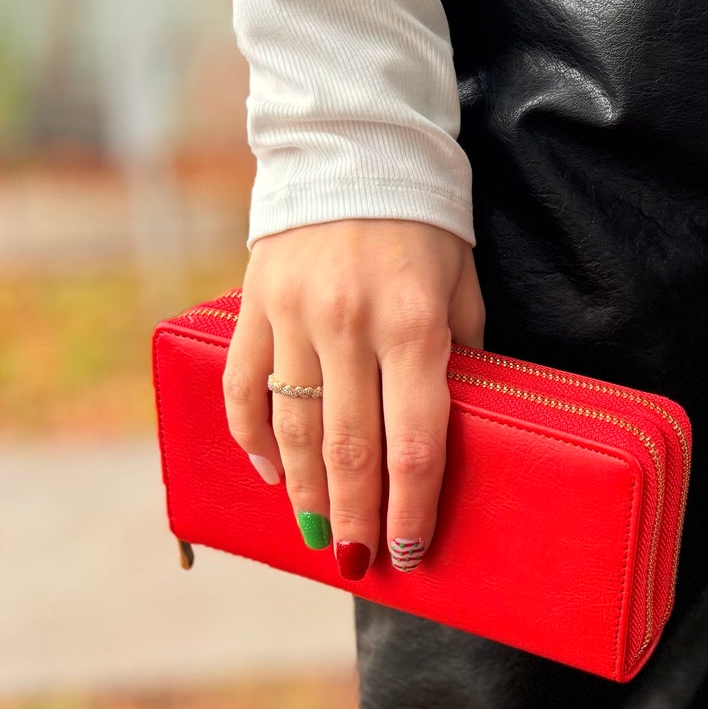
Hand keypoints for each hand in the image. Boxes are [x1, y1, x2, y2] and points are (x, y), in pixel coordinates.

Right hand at [224, 220, 485, 578]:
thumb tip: (460, 433)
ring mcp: (294, 316)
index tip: (410, 552)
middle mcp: (350, 325)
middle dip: (356, 516)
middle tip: (359, 563)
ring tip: (318, 534)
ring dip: (304, 491)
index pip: (414, 443)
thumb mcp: (464, 289)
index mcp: (415, 326)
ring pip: (293, 427)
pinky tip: (270, 473)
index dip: (412, 507)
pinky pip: (243, 387)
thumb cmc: (426, 226)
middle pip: (349, 449)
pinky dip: (253, 437)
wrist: (355, 145)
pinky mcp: (254, 305)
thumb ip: (461, 359)